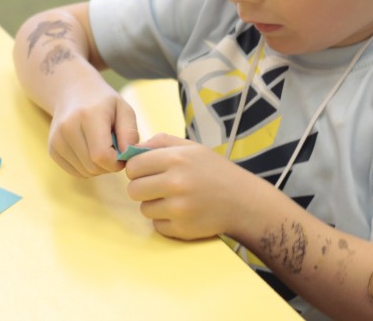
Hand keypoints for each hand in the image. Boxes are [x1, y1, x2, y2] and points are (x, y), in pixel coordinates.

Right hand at [46, 74, 138, 177]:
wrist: (73, 92)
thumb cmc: (104, 103)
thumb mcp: (124, 109)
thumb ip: (130, 133)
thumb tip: (128, 157)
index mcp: (89, 115)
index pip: (101, 155)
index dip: (117, 161)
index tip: (123, 153)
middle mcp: (68, 127)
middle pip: (93, 166)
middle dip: (108, 165)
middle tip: (114, 149)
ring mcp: (57, 139)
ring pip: (84, 172)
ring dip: (98, 167)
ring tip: (101, 147)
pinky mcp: (52, 149)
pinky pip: (75, 172)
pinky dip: (86, 167)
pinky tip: (89, 150)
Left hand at [125, 134, 263, 240]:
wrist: (242, 201)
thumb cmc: (214, 171)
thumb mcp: (191, 148)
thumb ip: (160, 143)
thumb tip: (130, 150)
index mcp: (176, 158)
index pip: (133, 166)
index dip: (138, 169)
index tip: (147, 171)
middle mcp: (176, 183)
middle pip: (133, 189)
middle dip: (142, 188)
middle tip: (158, 186)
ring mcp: (178, 208)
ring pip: (144, 209)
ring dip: (154, 205)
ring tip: (174, 199)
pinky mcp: (181, 228)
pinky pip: (156, 226)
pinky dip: (165, 221)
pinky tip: (181, 212)